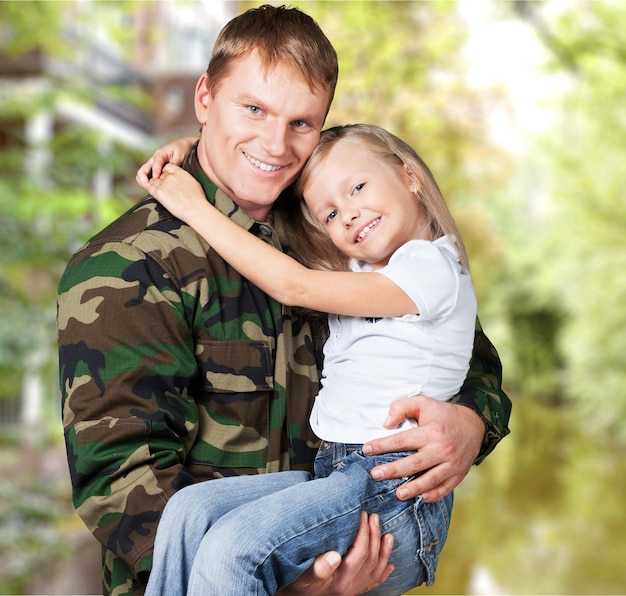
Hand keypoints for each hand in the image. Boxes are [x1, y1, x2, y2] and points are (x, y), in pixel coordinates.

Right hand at [136, 136, 197, 189]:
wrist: (185, 147)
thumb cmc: (183, 150)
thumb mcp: (180, 155)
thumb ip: (174, 164)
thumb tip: (168, 173)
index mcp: (161, 154)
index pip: (155, 162)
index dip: (155, 171)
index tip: (157, 179)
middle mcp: (154, 159)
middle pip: (143, 169)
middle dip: (143, 179)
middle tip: (149, 187)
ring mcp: (154, 165)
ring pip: (143, 174)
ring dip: (144, 182)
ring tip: (150, 190)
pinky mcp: (156, 170)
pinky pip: (148, 177)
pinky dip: (148, 183)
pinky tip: (154, 189)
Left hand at [145, 163, 205, 221]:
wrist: (196, 209)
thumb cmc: (198, 200)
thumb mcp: (194, 183)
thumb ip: (184, 178)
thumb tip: (181, 180)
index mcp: (180, 172)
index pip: (167, 167)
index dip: (166, 173)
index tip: (169, 180)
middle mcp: (171, 176)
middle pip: (160, 175)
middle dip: (162, 181)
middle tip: (167, 190)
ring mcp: (164, 183)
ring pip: (153, 181)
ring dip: (156, 187)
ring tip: (164, 194)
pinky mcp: (159, 192)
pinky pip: (150, 188)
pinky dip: (153, 192)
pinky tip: (159, 196)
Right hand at [277, 512, 393, 595]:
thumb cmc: (293, 585)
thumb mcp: (300, 576)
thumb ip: (317, 568)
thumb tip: (334, 556)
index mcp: (340, 581)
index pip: (360, 552)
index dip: (364, 532)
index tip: (362, 514)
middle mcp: (350, 588)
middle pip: (370, 559)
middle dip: (374, 535)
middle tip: (373, 517)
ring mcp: (353, 591)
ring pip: (375, 571)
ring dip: (383, 551)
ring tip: (387, 535)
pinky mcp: (351, 593)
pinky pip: (373, 583)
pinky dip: (383, 573)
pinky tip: (390, 565)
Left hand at [363, 396, 483, 502]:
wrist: (474, 424)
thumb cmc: (443, 414)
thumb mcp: (423, 402)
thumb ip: (402, 407)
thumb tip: (386, 423)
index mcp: (431, 432)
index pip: (402, 440)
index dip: (382, 445)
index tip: (366, 449)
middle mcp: (442, 449)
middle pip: (414, 464)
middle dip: (393, 470)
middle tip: (375, 475)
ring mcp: (452, 464)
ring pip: (430, 480)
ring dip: (414, 489)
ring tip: (398, 494)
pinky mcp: (459, 474)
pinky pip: (445, 488)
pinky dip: (434, 495)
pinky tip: (421, 498)